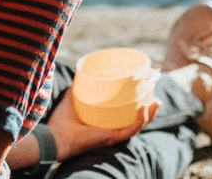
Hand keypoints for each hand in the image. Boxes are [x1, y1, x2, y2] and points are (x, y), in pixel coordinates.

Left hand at [45, 91, 161, 159]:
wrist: (55, 135)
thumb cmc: (61, 121)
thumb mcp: (73, 97)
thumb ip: (78, 86)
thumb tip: (81, 74)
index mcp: (106, 124)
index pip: (127, 117)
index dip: (139, 108)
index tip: (147, 94)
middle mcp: (112, 131)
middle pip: (137, 122)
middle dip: (150, 111)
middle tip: (157, 99)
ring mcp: (113, 135)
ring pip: (138, 126)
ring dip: (150, 115)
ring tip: (156, 102)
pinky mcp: (111, 138)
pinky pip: (131, 130)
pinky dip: (140, 120)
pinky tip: (144, 108)